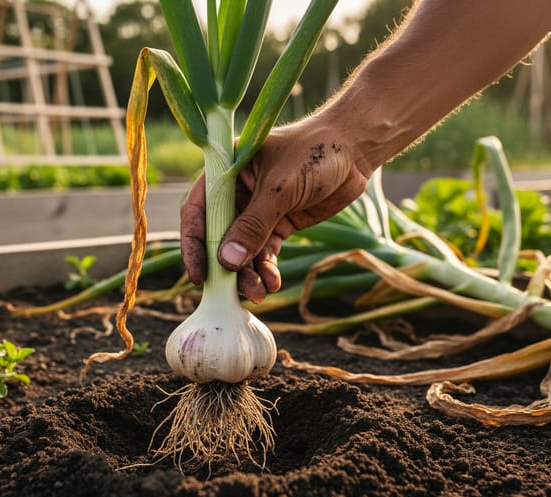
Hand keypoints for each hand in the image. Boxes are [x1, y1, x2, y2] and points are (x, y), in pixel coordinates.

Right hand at [179, 116, 374, 302]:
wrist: (355, 150)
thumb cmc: (315, 153)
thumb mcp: (280, 188)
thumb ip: (254, 225)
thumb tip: (227, 261)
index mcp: (226, 173)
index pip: (198, 211)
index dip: (195, 244)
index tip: (199, 274)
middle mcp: (237, 193)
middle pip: (220, 237)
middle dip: (226, 266)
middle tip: (235, 291)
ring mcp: (258, 211)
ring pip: (244, 250)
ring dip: (249, 273)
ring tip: (260, 293)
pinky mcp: (279, 224)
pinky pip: (266, 252)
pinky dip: (268, 269)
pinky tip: (274, 283)